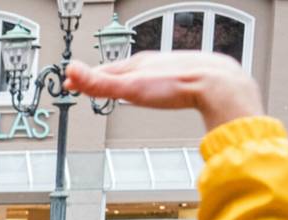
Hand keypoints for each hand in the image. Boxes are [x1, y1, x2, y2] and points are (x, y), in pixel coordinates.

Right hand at [63, 53, 264, 131]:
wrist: (216, 84)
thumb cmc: (176, 85)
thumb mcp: (129, 88)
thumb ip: (99, 83)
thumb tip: (71, 70)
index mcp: (137, 63)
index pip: (103, 69)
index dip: (85, 77)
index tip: (70, 82)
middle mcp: (153, 62)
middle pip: (123, 69)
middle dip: (107, 77)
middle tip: (93, 84)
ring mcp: (171, 67)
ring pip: (145, 72)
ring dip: (130, 79)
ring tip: (122, 87)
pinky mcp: (187, 75)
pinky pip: (164, 77)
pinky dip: (153, 83)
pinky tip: (157, 89)